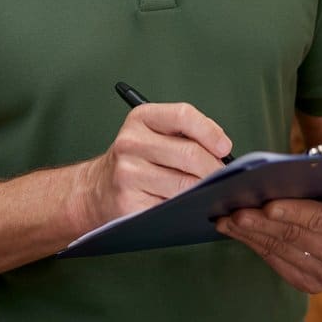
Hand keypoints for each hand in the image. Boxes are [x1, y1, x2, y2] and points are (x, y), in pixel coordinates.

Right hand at [74, 103, 232, 229]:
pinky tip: (186, 204)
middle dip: (214, 168)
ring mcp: (128, 173)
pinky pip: (173, 206)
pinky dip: (186, 207)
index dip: (210, 131)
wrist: (97, 188)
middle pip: (189, 153)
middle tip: (222, 177)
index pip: (183, 115)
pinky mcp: (130, 202)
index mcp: (142, 118)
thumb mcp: (154, 134)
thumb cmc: (136, 159)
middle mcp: (131, 142)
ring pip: (185, 183)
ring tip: (206, 190)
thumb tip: (223, 151)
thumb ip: (186, 134)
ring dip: (203, 190)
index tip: (224, 147)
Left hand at [215, 174, 321, 292]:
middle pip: (293, 236)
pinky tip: (234, 230)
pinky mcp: (309, 282)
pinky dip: (252, 244)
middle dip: (260, 222)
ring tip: (225, 216)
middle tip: (234, 208)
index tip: (267, 204)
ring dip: (249, 233)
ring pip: (279, 249)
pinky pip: (274, 261)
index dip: (292, 211)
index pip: (318, 220)